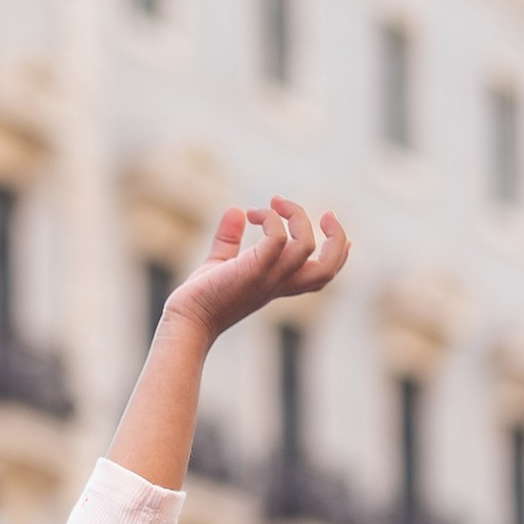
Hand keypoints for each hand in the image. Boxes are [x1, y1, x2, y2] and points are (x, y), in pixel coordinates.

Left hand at [162, 196, 348, 340]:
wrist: (186, 321)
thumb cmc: (201, 298)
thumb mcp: (220, 263)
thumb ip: (230, 239)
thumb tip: (235, 210)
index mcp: (278, 284)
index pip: (321, 275)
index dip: (337, 253)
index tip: (334, 228)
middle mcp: (280, 282)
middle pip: (329, 268)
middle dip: (337, 237)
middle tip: (324, 213)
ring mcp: (269, 277)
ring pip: (307, 245)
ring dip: (297, 216)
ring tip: (274, 202)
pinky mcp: (254, 270)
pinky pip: (278, 239)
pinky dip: (271, 220)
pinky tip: (251, 214)